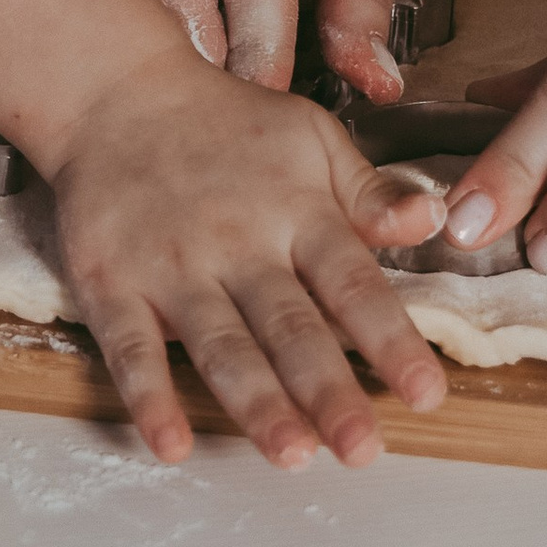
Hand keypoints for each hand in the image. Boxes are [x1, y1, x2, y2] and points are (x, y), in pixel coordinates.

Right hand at [44, 48, 447, 466]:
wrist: (118, 91)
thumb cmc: (229, 125)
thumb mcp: (312, 139)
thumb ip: (370, 193)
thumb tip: (434, 221)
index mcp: (296, 208)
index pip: (352, 283)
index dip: (391, 340)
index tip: (427, 396)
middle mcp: (238, 240)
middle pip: (289, 325)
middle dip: (328, 389)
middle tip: (362, 451)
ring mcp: (172, 264)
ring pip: (220, 343)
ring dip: (255, 401)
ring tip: (291, 455)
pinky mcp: (112, 281)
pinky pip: (130, 346)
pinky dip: (149, 397)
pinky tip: (170, 444)